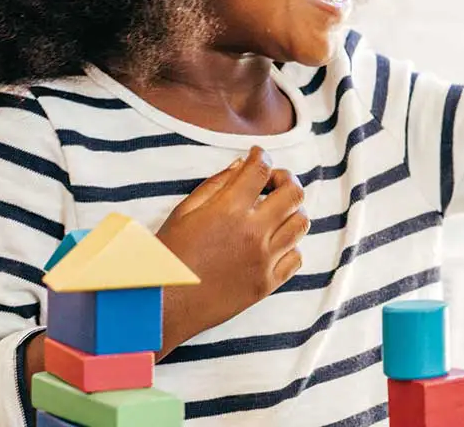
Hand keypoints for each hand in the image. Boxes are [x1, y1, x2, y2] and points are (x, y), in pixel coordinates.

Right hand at [154, 146, 306, 353]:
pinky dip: (290, 246)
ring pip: (300, 224)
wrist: (162, 306)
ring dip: (292, 211)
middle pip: (294, 193)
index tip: (257, 156)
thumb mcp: (183, 213)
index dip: (261, 156)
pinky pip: (296, 258)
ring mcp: (264, 260)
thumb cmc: (167, 257)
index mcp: (229, 211)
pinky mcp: (266, 284)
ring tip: (276, 211)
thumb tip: (240, 165)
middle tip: (273, 181)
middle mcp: (253, 233)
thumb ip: (215, 186)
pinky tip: (274, 242)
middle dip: (286, 179)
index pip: (260, 170)